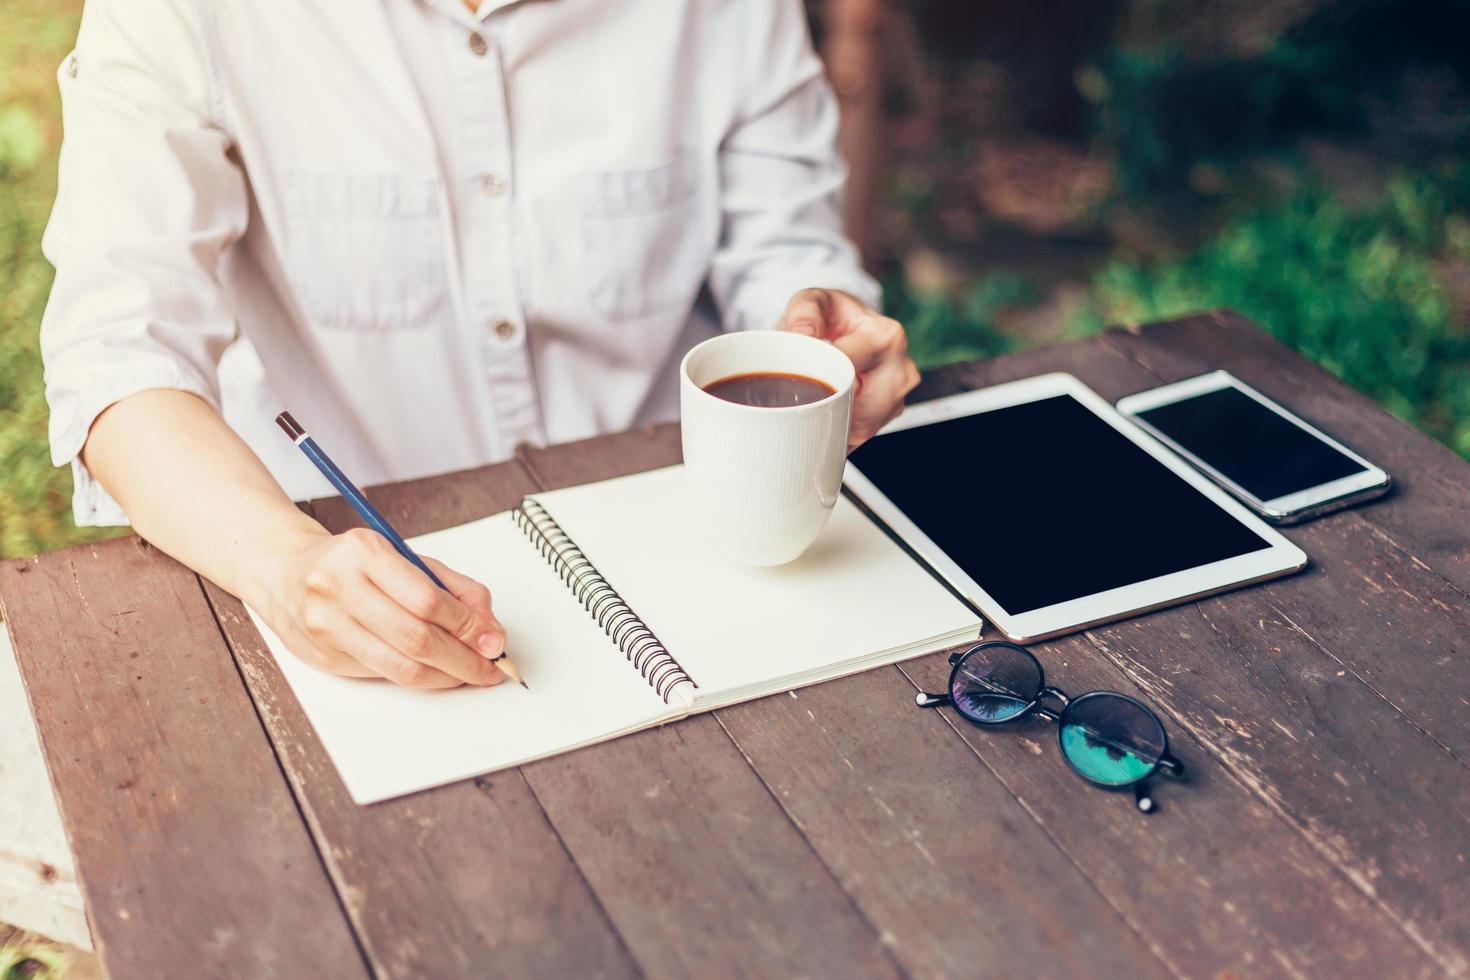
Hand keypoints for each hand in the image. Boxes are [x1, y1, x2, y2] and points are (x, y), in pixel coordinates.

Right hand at [245, 526, 506, 688]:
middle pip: (416, 638)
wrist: (284, 572)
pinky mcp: (323, 656)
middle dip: (463, 659)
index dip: (468, 626)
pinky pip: (383, 674)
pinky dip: (418, 677)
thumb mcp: (404, 557)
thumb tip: (488, 628)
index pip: (428, 600)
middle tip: (490, 667)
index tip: (494, 641)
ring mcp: (326, 625)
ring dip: (445, 676)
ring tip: (469, 674)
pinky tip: (436, 671)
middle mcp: (339, 588)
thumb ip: (452, 587)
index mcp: (364, 553)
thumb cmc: (352, 563)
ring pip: (400, 666)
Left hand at [778, 288, 920, 448]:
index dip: (820, 377)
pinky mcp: (892, 413)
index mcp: (886, 336)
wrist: (850, 328)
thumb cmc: (832, 316)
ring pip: (861, 427)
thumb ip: (803, 312)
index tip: (801, 377)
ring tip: (815, 402)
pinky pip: (862, 434)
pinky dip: (840, 429)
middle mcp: (901, 367)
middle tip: (802, 397)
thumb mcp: (813, 301)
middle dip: (827, 406)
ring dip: (833, 422)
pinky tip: (829, 413)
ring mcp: (899, 395)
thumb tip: (802, 334)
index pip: (849, 369)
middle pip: (858, 407)